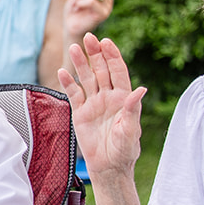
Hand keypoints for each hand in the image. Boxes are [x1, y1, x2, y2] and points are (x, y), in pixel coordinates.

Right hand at [57, 34, 144, 178]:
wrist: (108, 167)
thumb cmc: (124, 150)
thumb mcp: (131, 130)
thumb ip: (133, 110)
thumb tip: (141, 89)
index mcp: (123, 98)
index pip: (118, 71)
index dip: (113, 56)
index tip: (106, 42)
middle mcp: (108, 97)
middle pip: (101, 70)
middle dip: (95, 53)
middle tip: (88, 37)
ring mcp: (94, 103)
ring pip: (86, 78)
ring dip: (80, 64)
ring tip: (73, 48)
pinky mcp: (80, 113)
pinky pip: (74, 94)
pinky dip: (68, 83)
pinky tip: (62, 72)